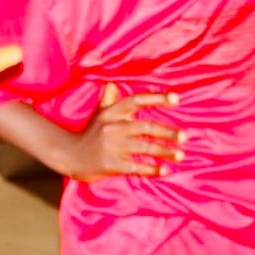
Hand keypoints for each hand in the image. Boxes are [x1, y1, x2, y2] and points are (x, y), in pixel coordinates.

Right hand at [61, 87, 184, 181]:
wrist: (69, 156)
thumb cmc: (89, 133)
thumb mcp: (98, 115)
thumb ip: (108, 100)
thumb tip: (112, 84)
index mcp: (111, 113)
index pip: (136, 101)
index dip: (156, 98)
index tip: (176, 99)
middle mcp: (112, 127)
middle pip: (145, 127)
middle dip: (167, 132)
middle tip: (185, 136)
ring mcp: (112, 146)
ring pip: (144, 147)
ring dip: (164, 151)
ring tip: (180, 154)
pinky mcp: (111, 164)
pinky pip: (136, 166)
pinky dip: (152, 169)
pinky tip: (165, 170)